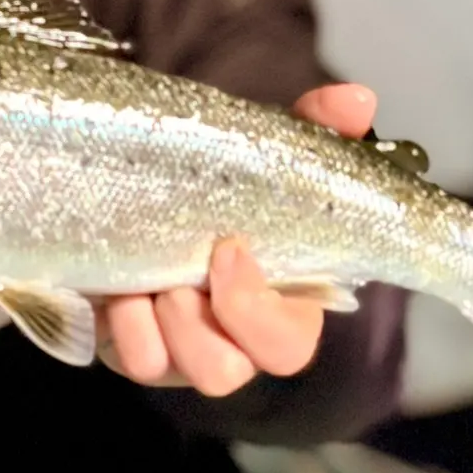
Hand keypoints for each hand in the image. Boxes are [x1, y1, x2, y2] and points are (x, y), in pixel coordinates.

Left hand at [97, 83, 377, 397]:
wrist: (145, 177)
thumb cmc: (227, 177)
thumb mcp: (270, 148)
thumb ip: (318, 126)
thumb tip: (358, 98)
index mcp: (277, 303)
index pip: (287, 346)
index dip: (256, 312)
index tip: (227, 250)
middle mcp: (227, 338)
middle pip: (225, 374)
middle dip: (195, 322)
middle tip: (179, 272)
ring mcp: (174, 346)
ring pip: (168, 369)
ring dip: (155, 322)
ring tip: (144, 277)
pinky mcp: (128, 343)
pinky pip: (126, 360)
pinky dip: (119, 325)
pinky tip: (114, 288)